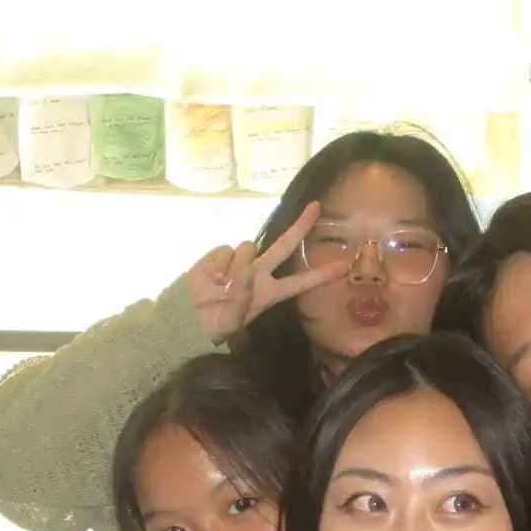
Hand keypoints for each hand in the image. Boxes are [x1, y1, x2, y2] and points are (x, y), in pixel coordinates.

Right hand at [184, 202, 346, 343]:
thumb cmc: (216, 323)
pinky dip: (215, 266)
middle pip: (284, 246)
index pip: (300, 283)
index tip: (343, 268)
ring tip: (220, 287)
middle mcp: (260, 272)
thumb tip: (245, 268)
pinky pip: (224, 252)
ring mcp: (241, 261)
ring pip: (247, 249)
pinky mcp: (221, 254)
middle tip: (317, 207)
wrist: (188, 317)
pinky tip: (210, 277)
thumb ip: (242, 291)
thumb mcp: (234, 317)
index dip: (320, 275)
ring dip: (234, 268)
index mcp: (270, 292)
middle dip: (301, 226)